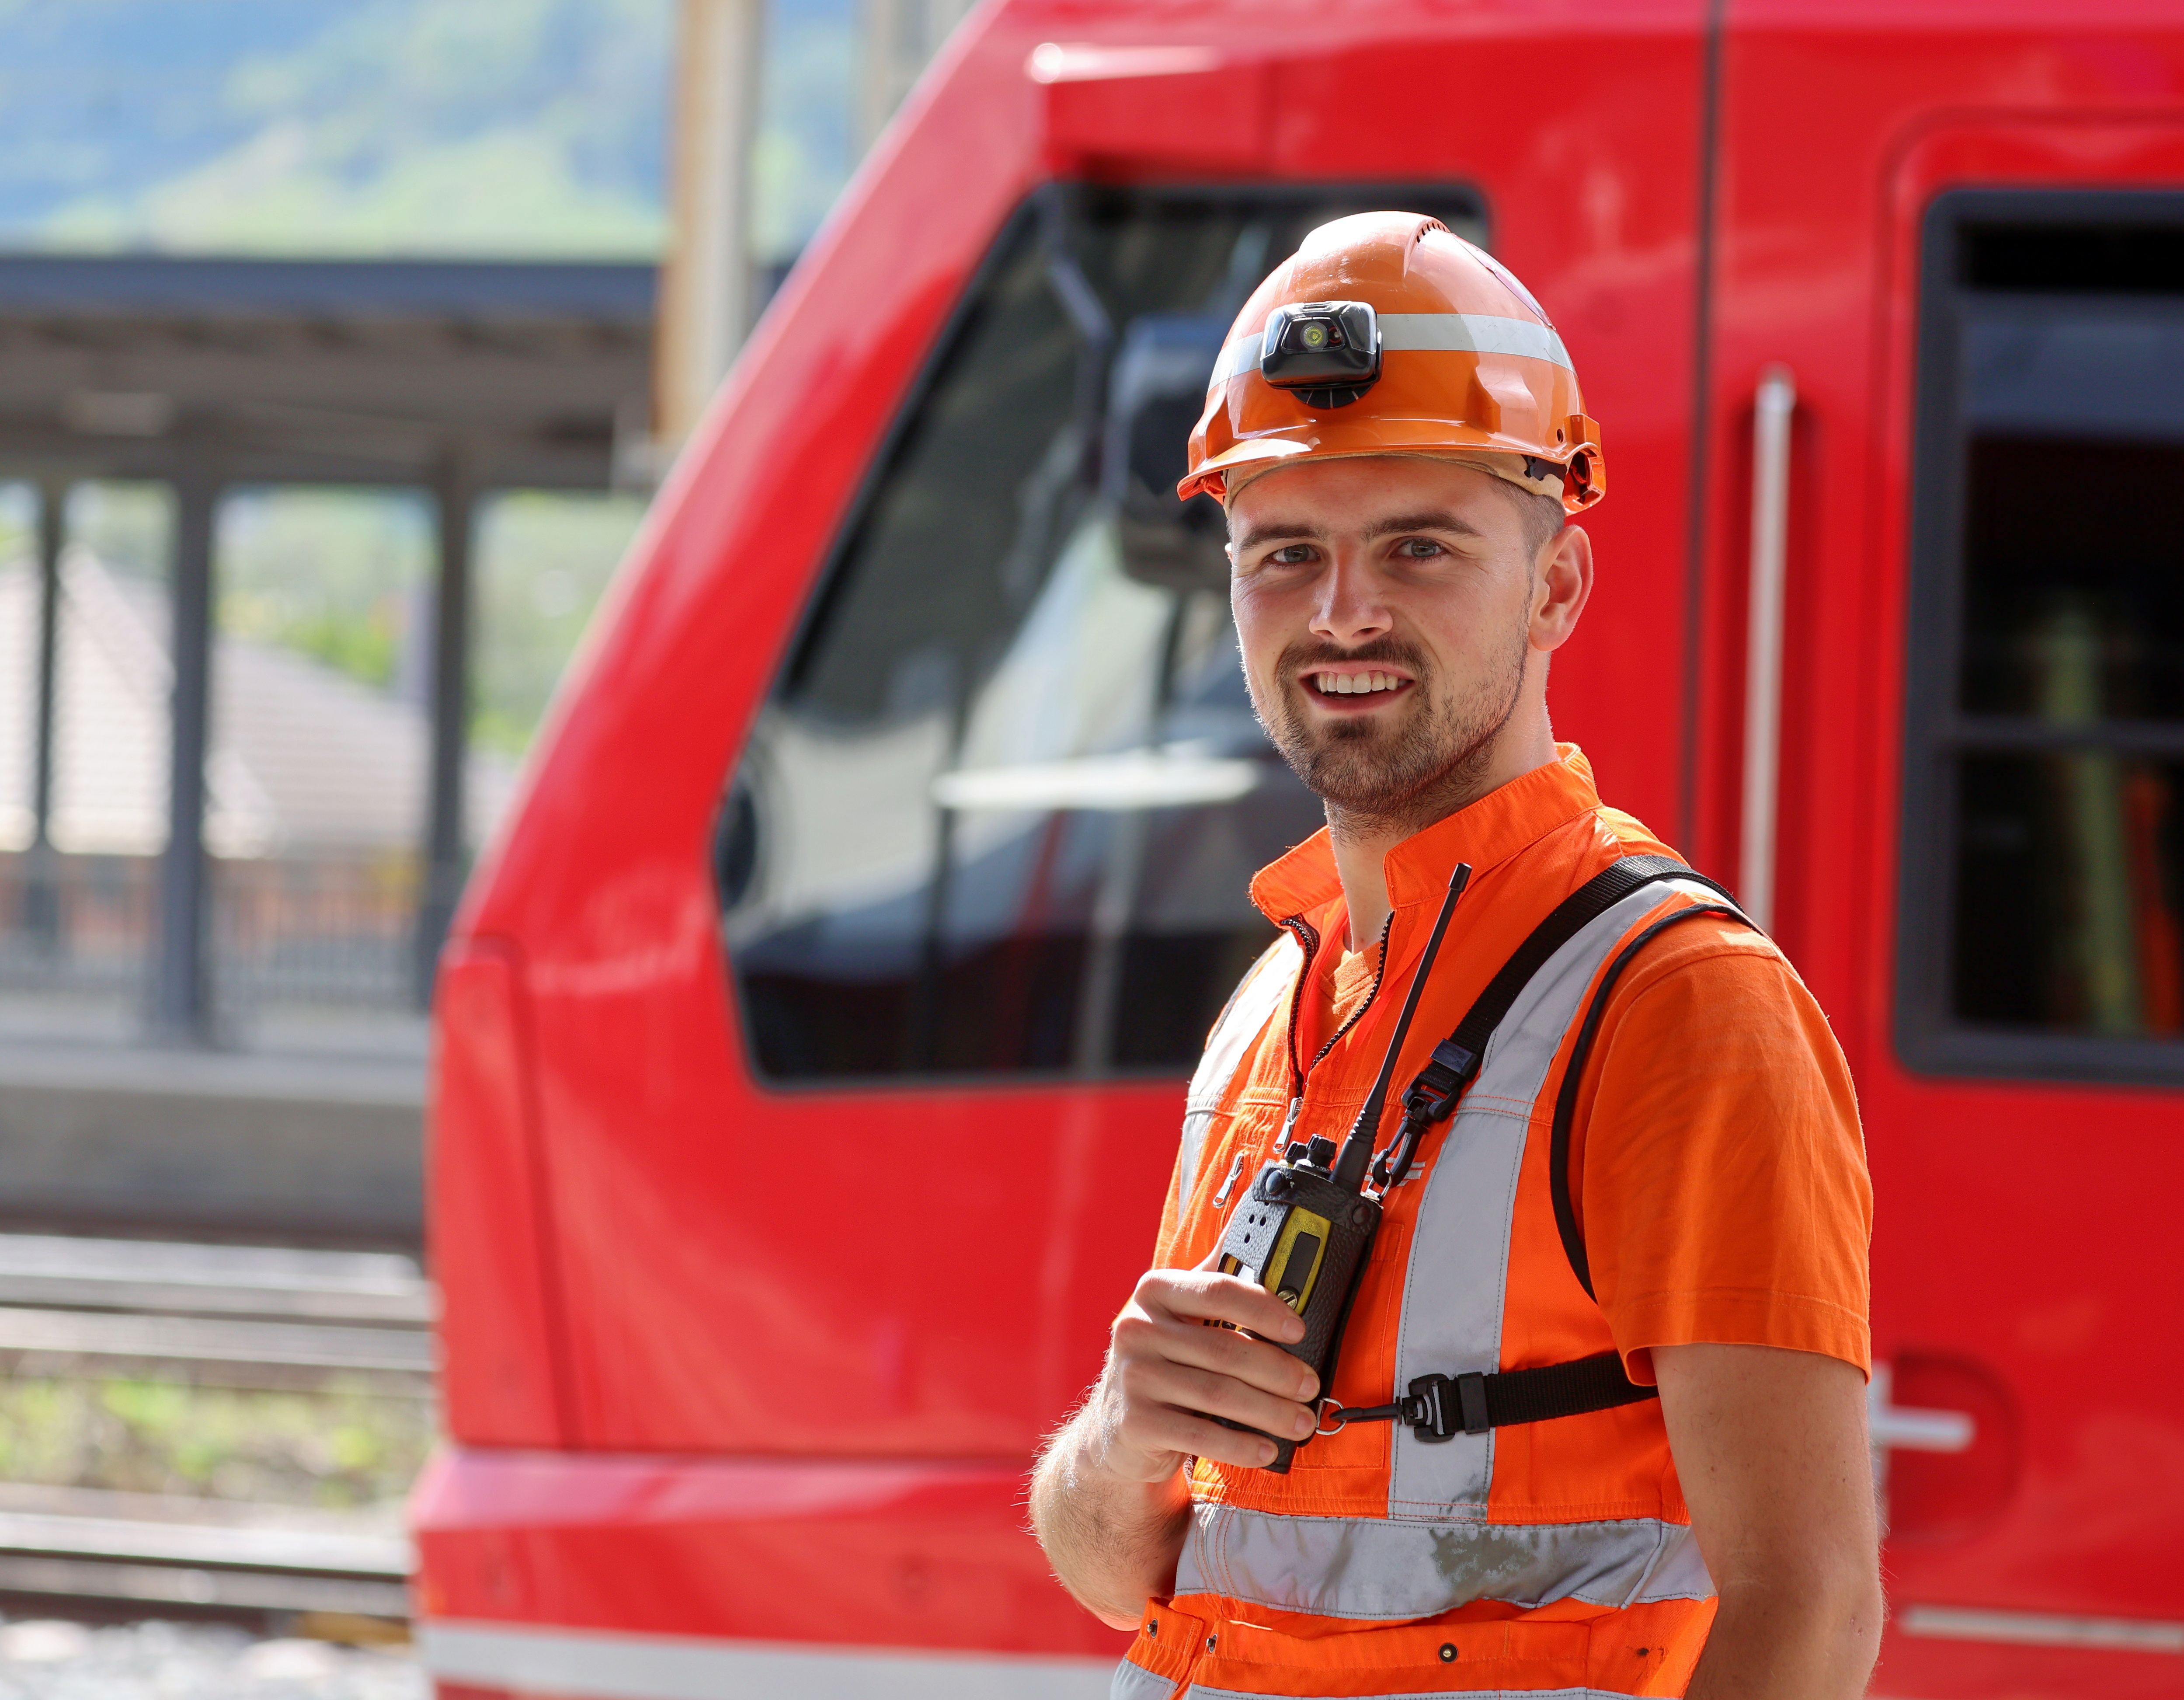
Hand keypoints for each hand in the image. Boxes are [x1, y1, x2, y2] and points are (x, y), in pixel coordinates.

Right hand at [1087, 1253, 1321, 1478]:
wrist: (1116, 1429)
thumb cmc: (1163, 1366)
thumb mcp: (1178, 1319)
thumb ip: (1214, 1284)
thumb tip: (1260, 1232)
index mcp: (1154, 1292)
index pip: (1217, 1289)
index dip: (1263, 1308)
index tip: (1297, 1329)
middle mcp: (1137, 1329)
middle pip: (1224, 1348)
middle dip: (1278, 1371)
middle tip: (1309, 1385)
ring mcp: (1133, 1376)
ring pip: (1219, 1393)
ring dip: (1270, 1411)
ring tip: (1301, 1421)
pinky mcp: (1135, 1422)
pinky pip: (1201, 1434)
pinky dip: (1241, 1444)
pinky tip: (1267, 1449)